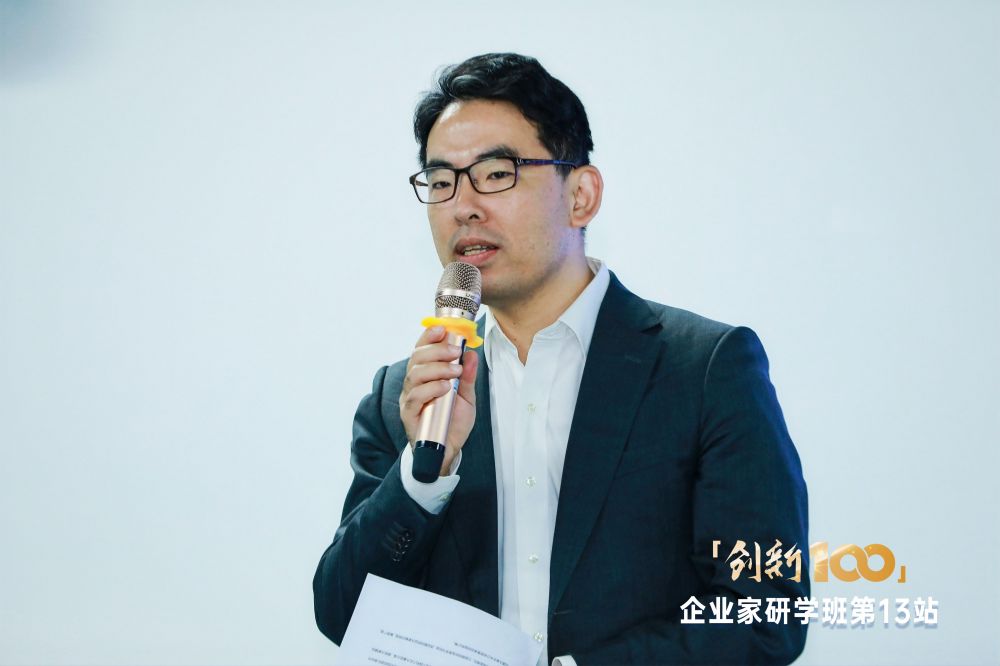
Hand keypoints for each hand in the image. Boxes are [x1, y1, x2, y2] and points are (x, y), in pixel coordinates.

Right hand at [399, 325, 478, 475]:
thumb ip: (468, 376)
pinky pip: (415, 397)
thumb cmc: (453, 422)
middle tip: (456, 351)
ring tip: (455, 371)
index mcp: (424, 375)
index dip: (429, 336)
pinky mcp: (409, 414)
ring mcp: (409, 399)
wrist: (448, 451)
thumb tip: (471, 354)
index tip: (443, 328)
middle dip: (437, 350)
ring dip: (437, 368)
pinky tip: (445, 387)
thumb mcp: (467, 396)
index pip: (421, 350)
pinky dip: (431, 388)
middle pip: (417, 358)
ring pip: (415, 375)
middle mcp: (413, 384)